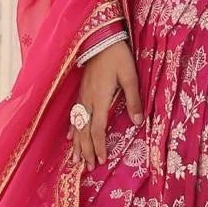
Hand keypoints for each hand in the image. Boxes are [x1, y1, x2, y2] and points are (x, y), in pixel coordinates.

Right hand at [69, 40, 142, 169]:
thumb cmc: (118, 57)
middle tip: (88, 167)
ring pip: (77, 125)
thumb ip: (134, 99)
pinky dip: (72, 128)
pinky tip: (70, 137)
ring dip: (77, 144)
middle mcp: (88, 101)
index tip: (102, 160)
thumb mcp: (130, 76)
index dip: (99, 146)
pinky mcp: (81, 92)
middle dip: (86, 150)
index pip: (98, 129)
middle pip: (84, 131)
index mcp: (100, 98)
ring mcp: (82, 97)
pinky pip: (73, 115)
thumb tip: (138, 121)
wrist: (101, 39)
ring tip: (76, 160)